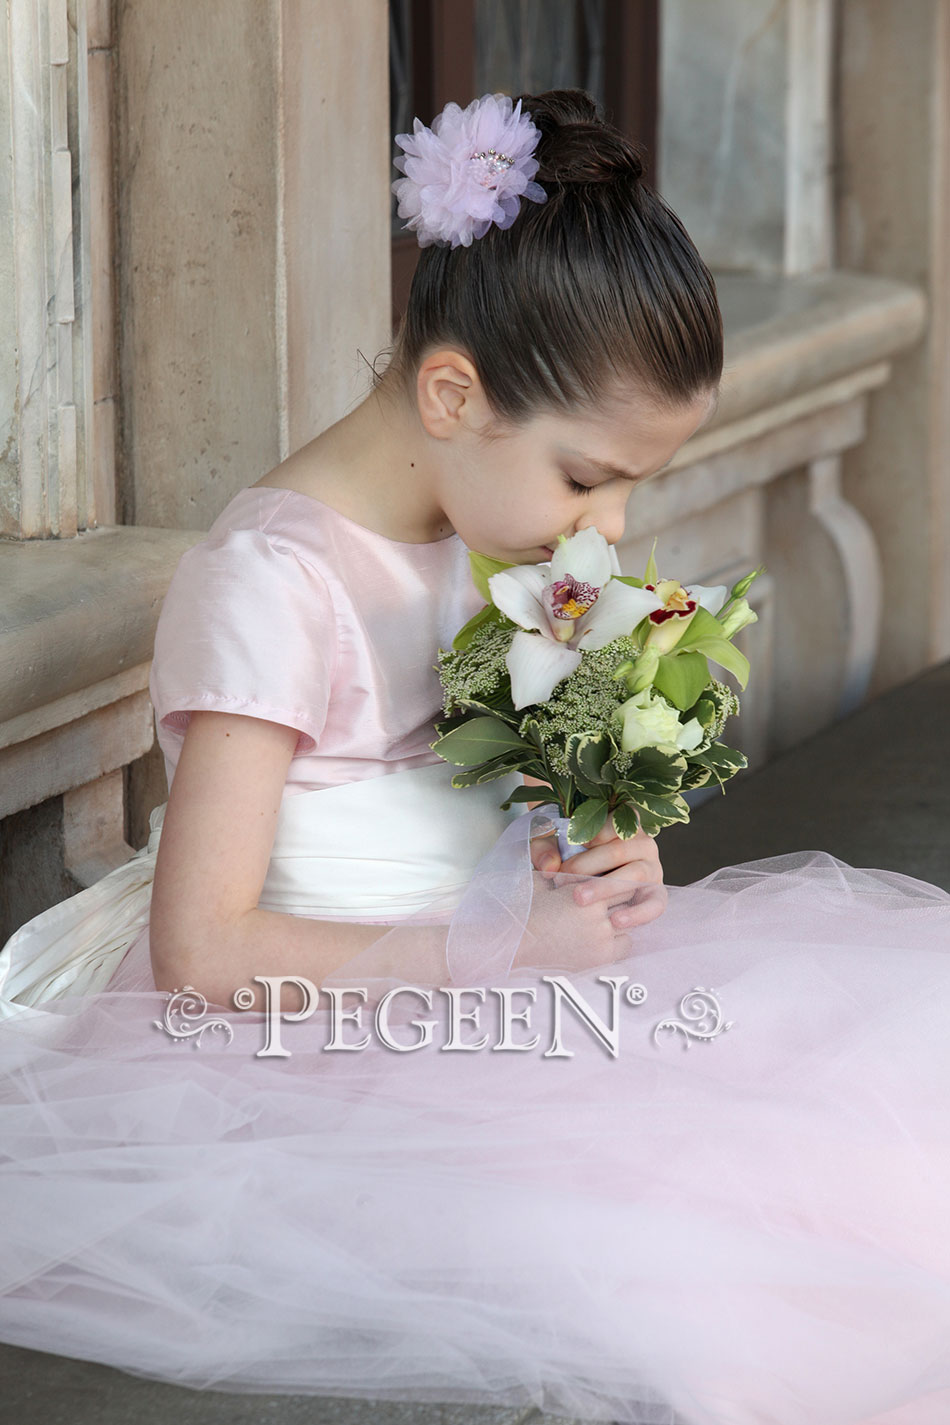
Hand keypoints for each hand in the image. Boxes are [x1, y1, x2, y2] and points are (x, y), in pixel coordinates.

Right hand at [514, 865, 637, 973]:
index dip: (614, 880)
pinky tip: (603, 937)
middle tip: (613, 898)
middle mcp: (597, 916)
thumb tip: (577, 860)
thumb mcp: (541, 880)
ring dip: (621, 919)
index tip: (610, 881)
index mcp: (584, 891)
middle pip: (627, 900)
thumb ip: (565, 868)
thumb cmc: (523, 910)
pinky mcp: (600, 959)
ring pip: (628, 922)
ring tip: (606, 918)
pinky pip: (624, 945)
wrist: (513, 946)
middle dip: (619, 899)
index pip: (620, 881)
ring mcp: (601, 940)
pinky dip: (618, 940)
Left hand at [523, 774, 668, 931]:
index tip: (566, 845)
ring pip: (635, 874)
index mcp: (623, 822)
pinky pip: (654, 904)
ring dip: (605, 887)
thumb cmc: (571, 857)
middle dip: (586, 866)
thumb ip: (546, 850)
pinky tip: (615, 921)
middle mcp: (643, 843)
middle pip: (618, 851)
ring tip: (580, 899)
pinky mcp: (656, 894)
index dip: (587, 835)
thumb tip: (549, 867)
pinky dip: (636, 914)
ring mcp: (652, 869)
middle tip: (561, 881)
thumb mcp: (555, 846)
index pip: (610, 822)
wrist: (587, 879)